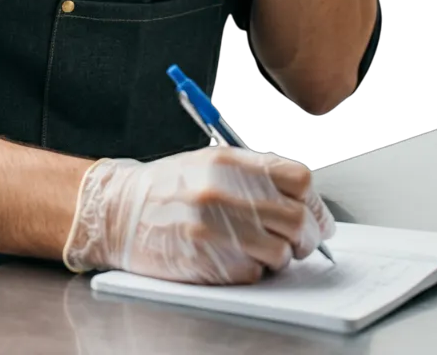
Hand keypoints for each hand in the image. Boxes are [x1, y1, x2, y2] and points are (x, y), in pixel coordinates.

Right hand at [62, 146, 334, 284]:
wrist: (119, 211)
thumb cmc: (166, 188)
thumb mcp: (210, 162)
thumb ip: (254, 175)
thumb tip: (301, 199)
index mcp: (230, 162)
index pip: (298, 180)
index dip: (316, 203)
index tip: (317, 216)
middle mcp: (225, 191)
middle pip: (297, 219)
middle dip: (307, 237)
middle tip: (302, 242)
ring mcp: (216, 227)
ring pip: (281, 253)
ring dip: (280, 257)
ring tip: (262, 250)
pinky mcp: (207, 260)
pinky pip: (253, 274)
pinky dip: (253, 271)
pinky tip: (235, 258)